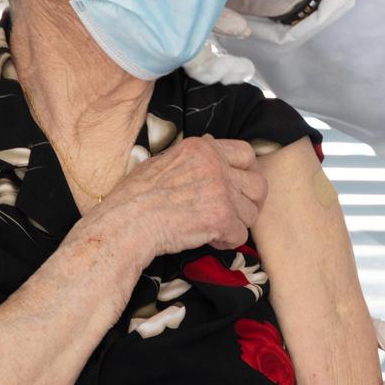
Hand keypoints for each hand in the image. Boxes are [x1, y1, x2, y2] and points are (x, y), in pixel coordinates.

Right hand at [97, 135, 268, 259]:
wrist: (125, 223)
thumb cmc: (134, 196)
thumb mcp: (162, 161)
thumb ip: (193, 156)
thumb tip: (213, 143)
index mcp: (203, 148)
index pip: (246, 153)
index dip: (247, 173)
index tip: (239, 186)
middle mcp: (216, 165)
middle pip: (258, 184)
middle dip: (250, 202)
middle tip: (235, 213)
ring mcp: (221, 191)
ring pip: (251, 212)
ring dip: (237, 223)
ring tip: (215, 228)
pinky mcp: (222, 217)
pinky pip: (241, 234)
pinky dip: (227, 242)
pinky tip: (209, 240)